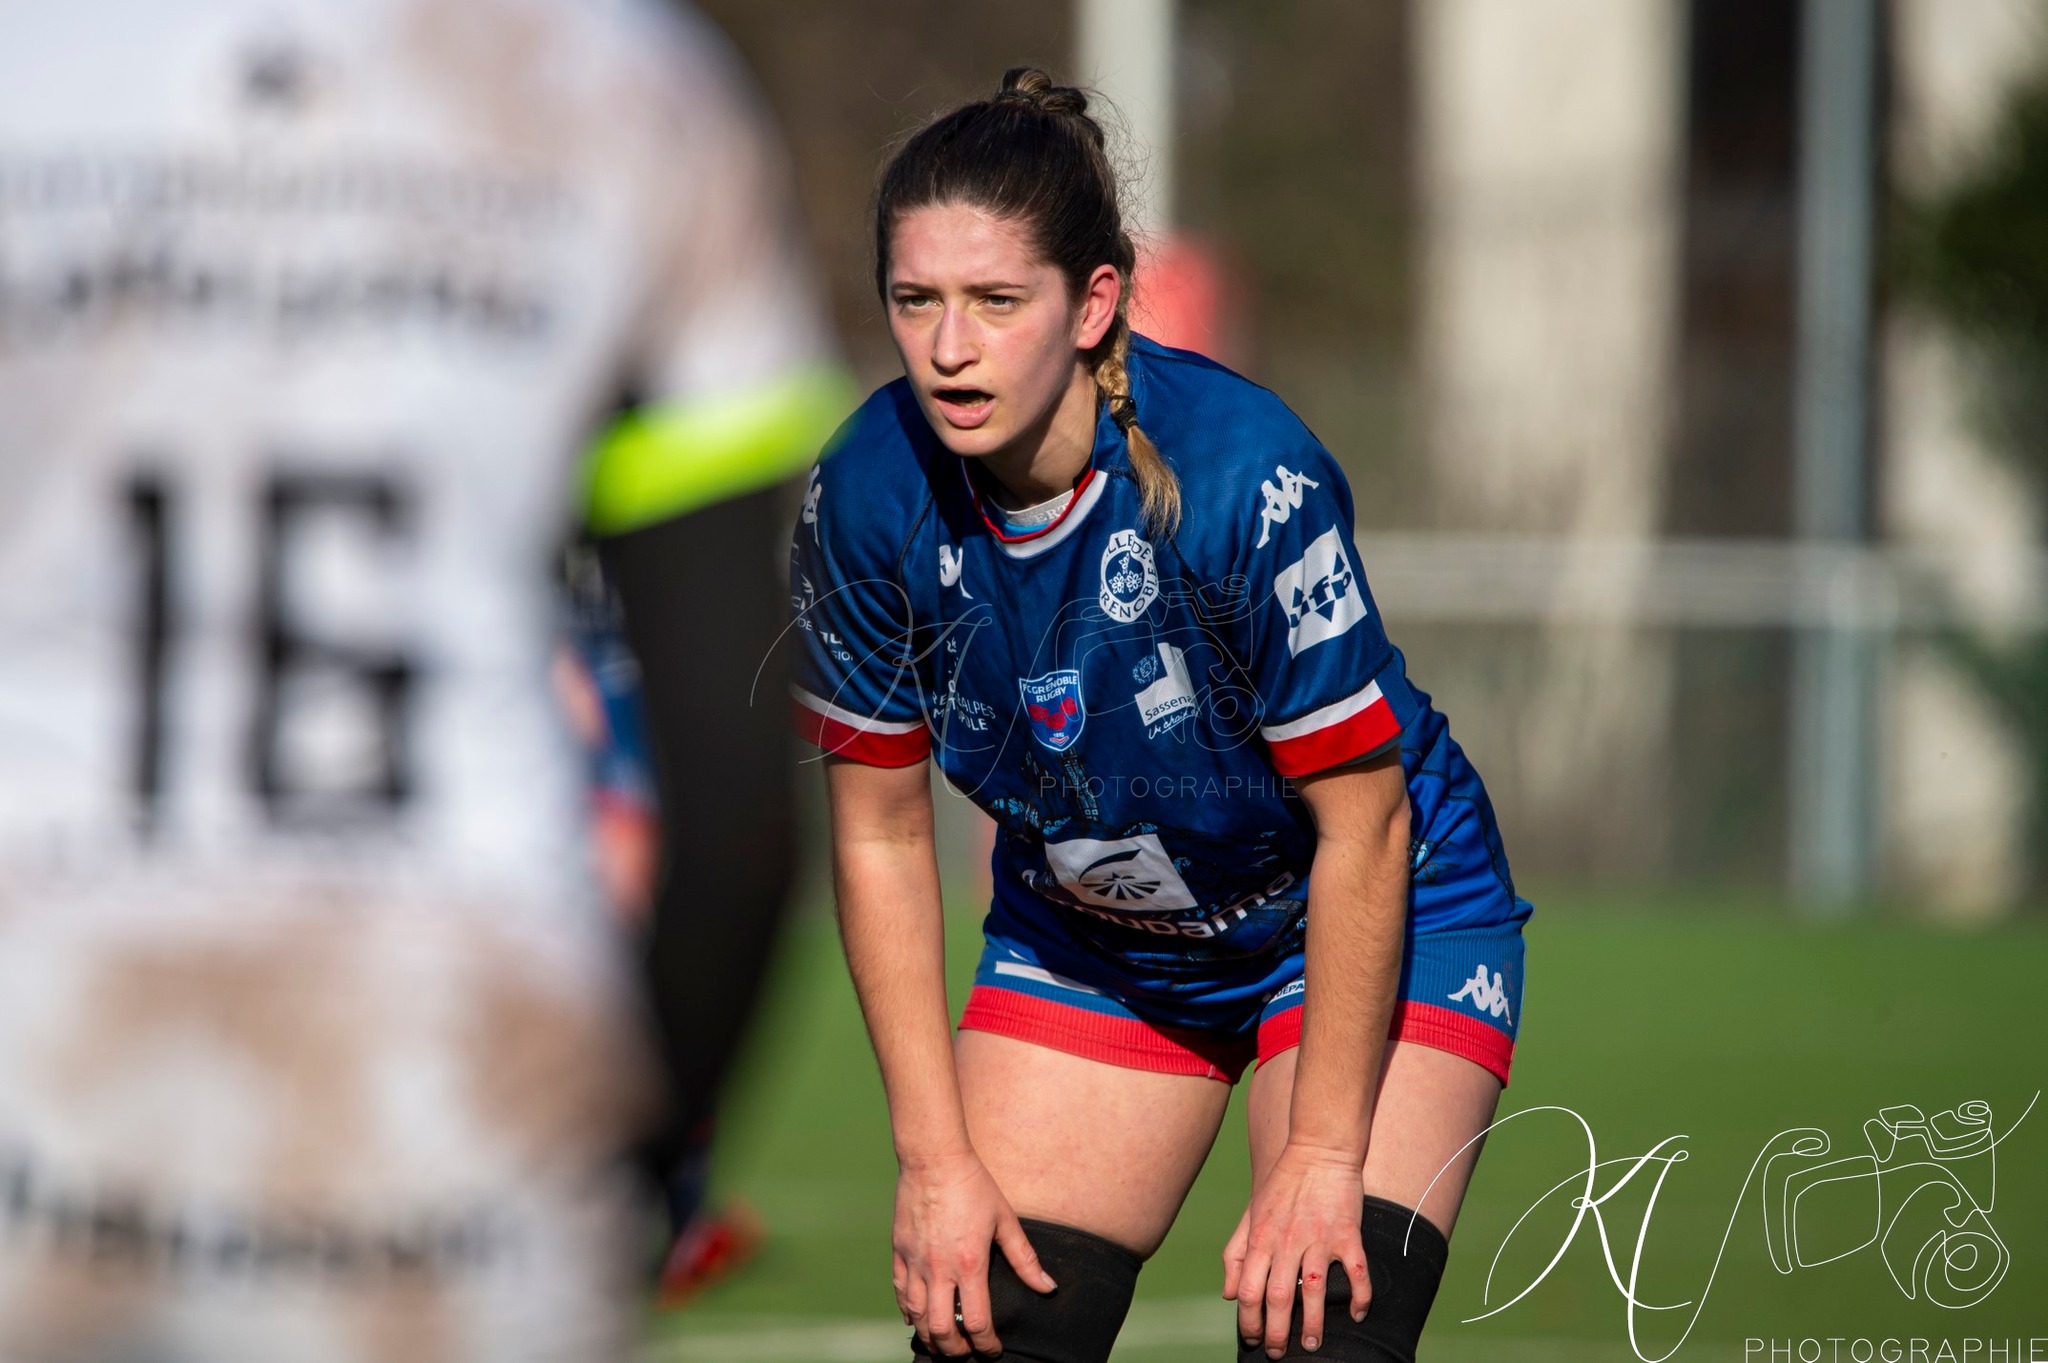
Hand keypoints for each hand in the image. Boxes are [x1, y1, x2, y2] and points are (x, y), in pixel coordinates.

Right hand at [892, 1150, 1057, 1356]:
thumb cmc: (973, 1185)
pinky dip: (908, 1312)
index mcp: (969, 1264)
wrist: (933, 1158)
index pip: (977, 1322)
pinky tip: (916, 1318)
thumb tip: (1048, 1288)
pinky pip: (900, 1293)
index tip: (993, 1349)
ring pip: (917, 1317)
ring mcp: (915, 1262)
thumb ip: (1025, 1259)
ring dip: (930, 1336)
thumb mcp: (1005, 1219)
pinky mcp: (898, 1252)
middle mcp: (938, 1269)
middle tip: (966, 1352)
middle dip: (955, 1350)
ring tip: (943, 1342)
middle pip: (942, 1330)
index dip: (987, 1344)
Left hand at [1222, 1142, 1370, 1357]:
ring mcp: (1318, 1238)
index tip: (1253, 1339)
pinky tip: (1357, 1314)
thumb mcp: (1251, 1213)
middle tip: (1280, 1354)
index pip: (1248, 1291)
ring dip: (1314, 1325)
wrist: (1318, 1147)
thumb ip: (1236, 1252)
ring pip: (1315, 1292)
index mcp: (1260, 1238)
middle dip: (1277, 1333)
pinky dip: (1359, 1297)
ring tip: (1313, 1345)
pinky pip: (1356, 1273)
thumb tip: (1228, 1293)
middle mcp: (1286, 1241)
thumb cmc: (1282, 1182)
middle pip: (1278, 1298)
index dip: (1248, 1321)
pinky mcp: (1347, 1232)